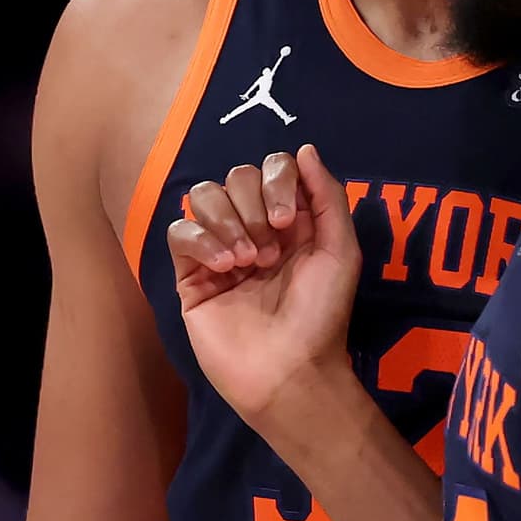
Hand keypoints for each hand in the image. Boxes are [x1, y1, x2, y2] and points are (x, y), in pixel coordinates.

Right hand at [166, 144, 360, 422]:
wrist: (289, 371)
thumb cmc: (321, 314)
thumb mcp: (341, 250)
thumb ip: (326, 195)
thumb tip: (306, 149)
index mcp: (290, 220)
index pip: (272, 167)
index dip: (276, 181)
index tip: (285, 221)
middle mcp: (254, 228)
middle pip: (236, 176)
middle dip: (251, 206)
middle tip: (268, 253)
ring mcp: (220, 250)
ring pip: (204, 195)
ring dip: (227, 222)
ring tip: (246, 263)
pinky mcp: (191, 275)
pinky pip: (179, 231)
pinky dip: (201, 241)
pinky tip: (224, 269)